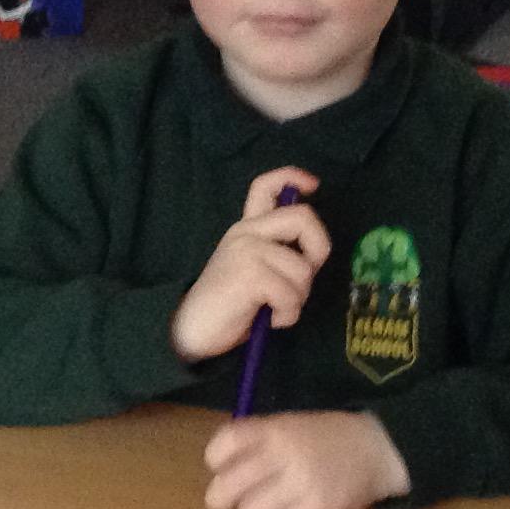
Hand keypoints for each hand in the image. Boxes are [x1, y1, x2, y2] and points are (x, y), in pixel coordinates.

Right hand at [171, 168, 330, 363]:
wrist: (191, 331)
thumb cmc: (226, 307)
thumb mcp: (252, 270)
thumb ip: (275, 253)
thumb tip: (310, 256)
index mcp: (245, 228)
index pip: (264, 185)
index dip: (292, 177)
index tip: (314, 185)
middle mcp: (245, 232)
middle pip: (302, 218)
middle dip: (318, 250)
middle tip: (303, 279)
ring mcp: (246, 250)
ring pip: (302, 269)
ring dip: (298, 298)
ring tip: (275, 309)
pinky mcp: (249, 274)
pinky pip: (291, 295)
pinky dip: (288, 315)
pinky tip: (270, 320)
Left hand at [203, 411, 409, 508]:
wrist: (377, 449)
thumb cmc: (324, 438)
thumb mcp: (288, 425)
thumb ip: (256, 442)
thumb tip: (219, 473)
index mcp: (274, 429)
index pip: (224, 445)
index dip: (216, 461)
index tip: (222, 468)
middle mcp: (283, 454)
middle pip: (227, 488)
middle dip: (221, 501)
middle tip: (230, 503)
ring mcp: (302, 483)